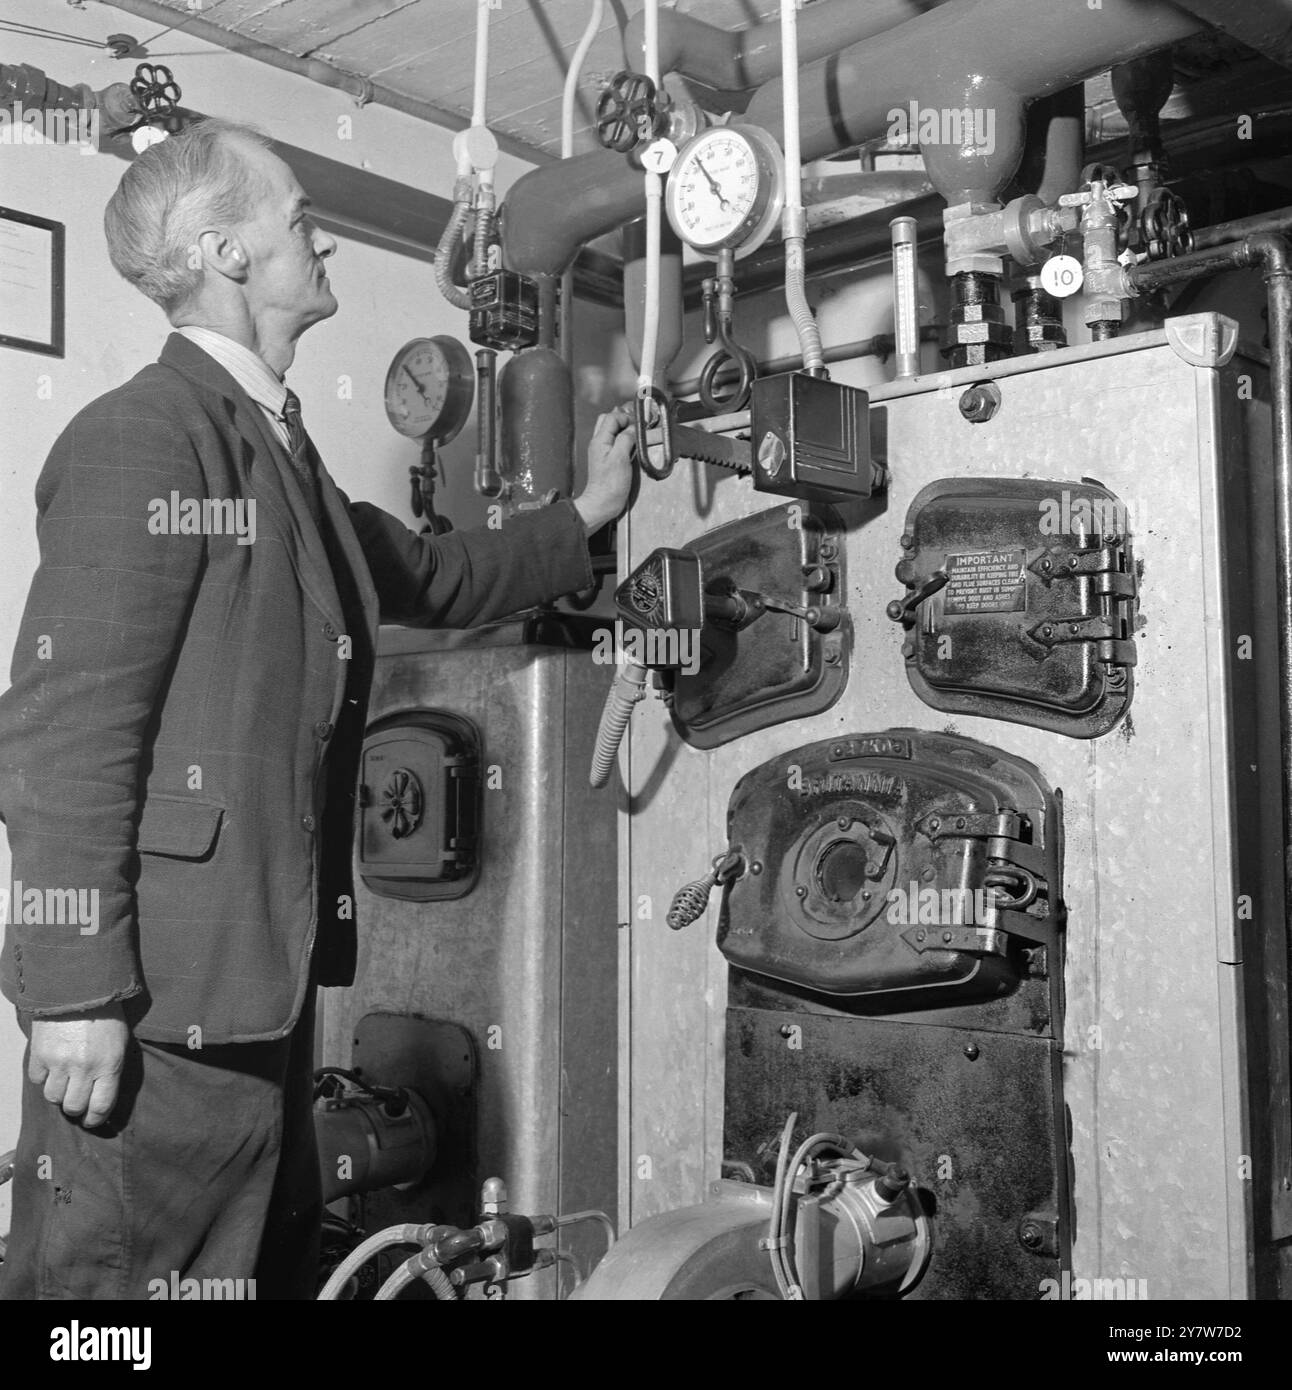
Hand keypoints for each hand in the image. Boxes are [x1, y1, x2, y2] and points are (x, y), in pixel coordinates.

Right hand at [29, 1003, 128, 1127]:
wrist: (80, 989)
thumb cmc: (107, 1015)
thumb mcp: (120, 1043)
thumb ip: (111, 1070)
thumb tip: (102, 1096)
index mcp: (109, 1065)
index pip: (100, 1106)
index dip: (95, 1119)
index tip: (92, 1120)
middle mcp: (84, 1068)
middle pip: (73, 1107)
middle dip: (76, 1109)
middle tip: (77, 1102)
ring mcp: (59, 1062)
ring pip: (53, 1097)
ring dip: (59, 1094)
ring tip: (65, 1082)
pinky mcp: (39, 1055)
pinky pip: (38, 1080)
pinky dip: (44, 1078)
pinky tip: (52, 1068)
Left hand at [574, 404, 635, 532]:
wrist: (602, 504)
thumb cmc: (610, 485)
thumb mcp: (621, 458)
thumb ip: (626, 439)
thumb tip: (633, 428)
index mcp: (600, 440)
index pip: (612, 417)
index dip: (626, 417)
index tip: (638, 425)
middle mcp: (599, 443)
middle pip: (609, 421)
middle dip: (623, 420)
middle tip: (636, 427)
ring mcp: (602, 452)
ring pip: (612, 431)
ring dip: (624, 430)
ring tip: (636, 436)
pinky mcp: (607, 460)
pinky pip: (614, 443)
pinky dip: (624, 441)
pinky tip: (632, 447)